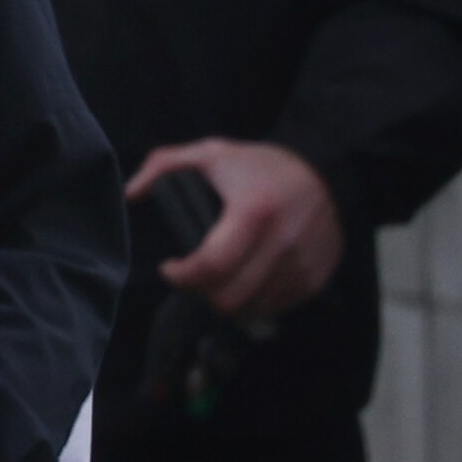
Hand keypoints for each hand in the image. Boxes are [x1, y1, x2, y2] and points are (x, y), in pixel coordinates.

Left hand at [134, 138, 341, 320]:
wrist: (329, 173)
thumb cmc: (262, 165)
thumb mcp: (211, 152)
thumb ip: (163, 165)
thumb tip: (132, 195)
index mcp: (254, 212)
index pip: (212, 267)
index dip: (182, 277)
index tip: (169, 267)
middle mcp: (283, 244)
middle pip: (229, 298)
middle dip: (201, 294)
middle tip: (192, 277)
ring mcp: (303, 266)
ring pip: (251, 309)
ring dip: (226, 301)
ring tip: (216, 280)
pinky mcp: (316, 279)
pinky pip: (275, 307)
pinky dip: (252, 302)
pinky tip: (242, 282)